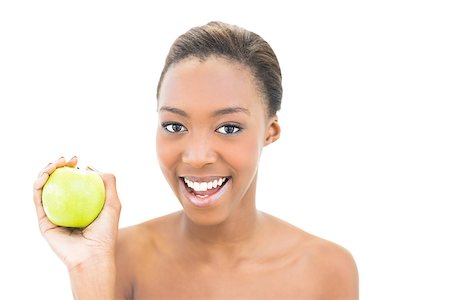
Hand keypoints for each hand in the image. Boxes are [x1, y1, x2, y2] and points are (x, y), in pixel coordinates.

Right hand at [33, 156, 121, 270]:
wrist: (92, 256)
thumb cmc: (106, 233)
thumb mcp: (114, 204)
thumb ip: (108, 183)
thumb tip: (90, 167)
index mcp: (80, 204)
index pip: (72, 181)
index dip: (71, 167)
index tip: (76, 159)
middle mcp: (65, 208)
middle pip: (57, 182)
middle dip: (57, 165)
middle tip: (66, 160)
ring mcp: (53, 215)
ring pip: (44, 188)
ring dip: (46, 171)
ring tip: (56, 164)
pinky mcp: (43, 222)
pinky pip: (38, 201)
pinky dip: (38, 186)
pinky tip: (44, 176)